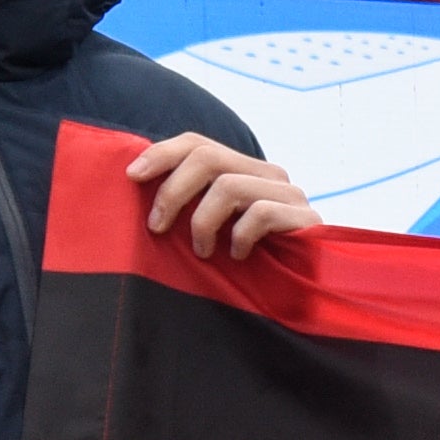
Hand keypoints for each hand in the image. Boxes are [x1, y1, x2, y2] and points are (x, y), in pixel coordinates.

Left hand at [126, 132, 315, 258]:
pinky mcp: (307, 219)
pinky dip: (239, 237)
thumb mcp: (211, 230)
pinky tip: (238, 256)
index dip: (161, 153)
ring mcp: (291, 195)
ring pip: (229, 186)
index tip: (132, 177)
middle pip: (208, 157)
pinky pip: (260, 214)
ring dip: (203, 222)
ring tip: (202, 252)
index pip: (198, 143)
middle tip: (157, 227)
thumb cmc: (249, 265)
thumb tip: (139, 183)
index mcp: (244, 170)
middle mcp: (269, 174)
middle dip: (173, 191)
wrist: (306, 297)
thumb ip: (191, 204)